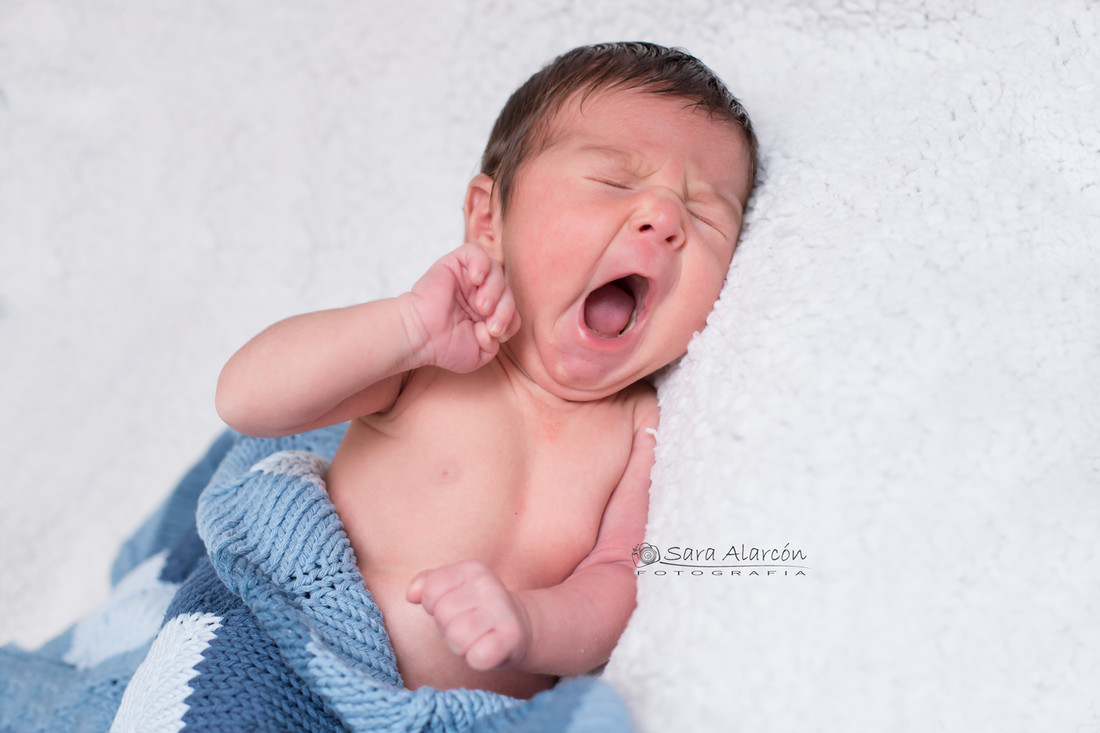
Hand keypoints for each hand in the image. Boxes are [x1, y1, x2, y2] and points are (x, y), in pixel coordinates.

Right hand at [403, 243, 520, 373]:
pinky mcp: (454, 264)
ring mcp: (467, 278)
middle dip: (505, 310)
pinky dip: (481, 264)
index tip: (495, 334)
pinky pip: (475, 252)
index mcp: (486, 313)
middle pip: (507, 291)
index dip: (510, 321)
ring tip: (481, 307)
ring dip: (495, 290)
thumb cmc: (444, 346)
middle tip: (490, 324)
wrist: (420, 337)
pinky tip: (476, 280)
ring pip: (496, 271)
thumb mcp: (479, 353)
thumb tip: (497, 327)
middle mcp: (479, 293)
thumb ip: (496, 342)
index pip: (512, 310)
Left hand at [407, 560, 530, 670]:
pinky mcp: (512, 638)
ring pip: (457, 637)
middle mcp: (488, 585)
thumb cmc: (476, 609)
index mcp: (472, 569)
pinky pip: (478, 657)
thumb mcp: (453, 588)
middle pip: (443, 615)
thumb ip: (427, 583)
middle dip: (448, 627)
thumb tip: (411, 595)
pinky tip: (487, 650)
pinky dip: (477, 659)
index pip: (431, 590)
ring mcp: (502, 611)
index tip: (454, 607)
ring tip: (476, 638)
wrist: (521, 625)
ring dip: (461, 645)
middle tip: (466, 625)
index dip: (434, 605)